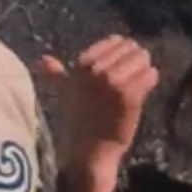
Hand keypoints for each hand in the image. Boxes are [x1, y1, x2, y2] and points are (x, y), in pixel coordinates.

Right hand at [39, 34, 158, 172]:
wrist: (90, 150)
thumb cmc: (78, 121)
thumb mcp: (64, 92)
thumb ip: (55, 73)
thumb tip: (41, 59)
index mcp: (82, 64)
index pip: (115, 41)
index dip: (122, 54)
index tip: (119, 70)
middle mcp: (97, 70)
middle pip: (132, 48)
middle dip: (135, 60)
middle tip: (132, 77)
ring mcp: (114, 81)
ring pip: (143, 59)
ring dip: (144, 70)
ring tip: (138, 84)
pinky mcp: (130, 95)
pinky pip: (150, 75)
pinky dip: (150, 81)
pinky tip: (144, 92)